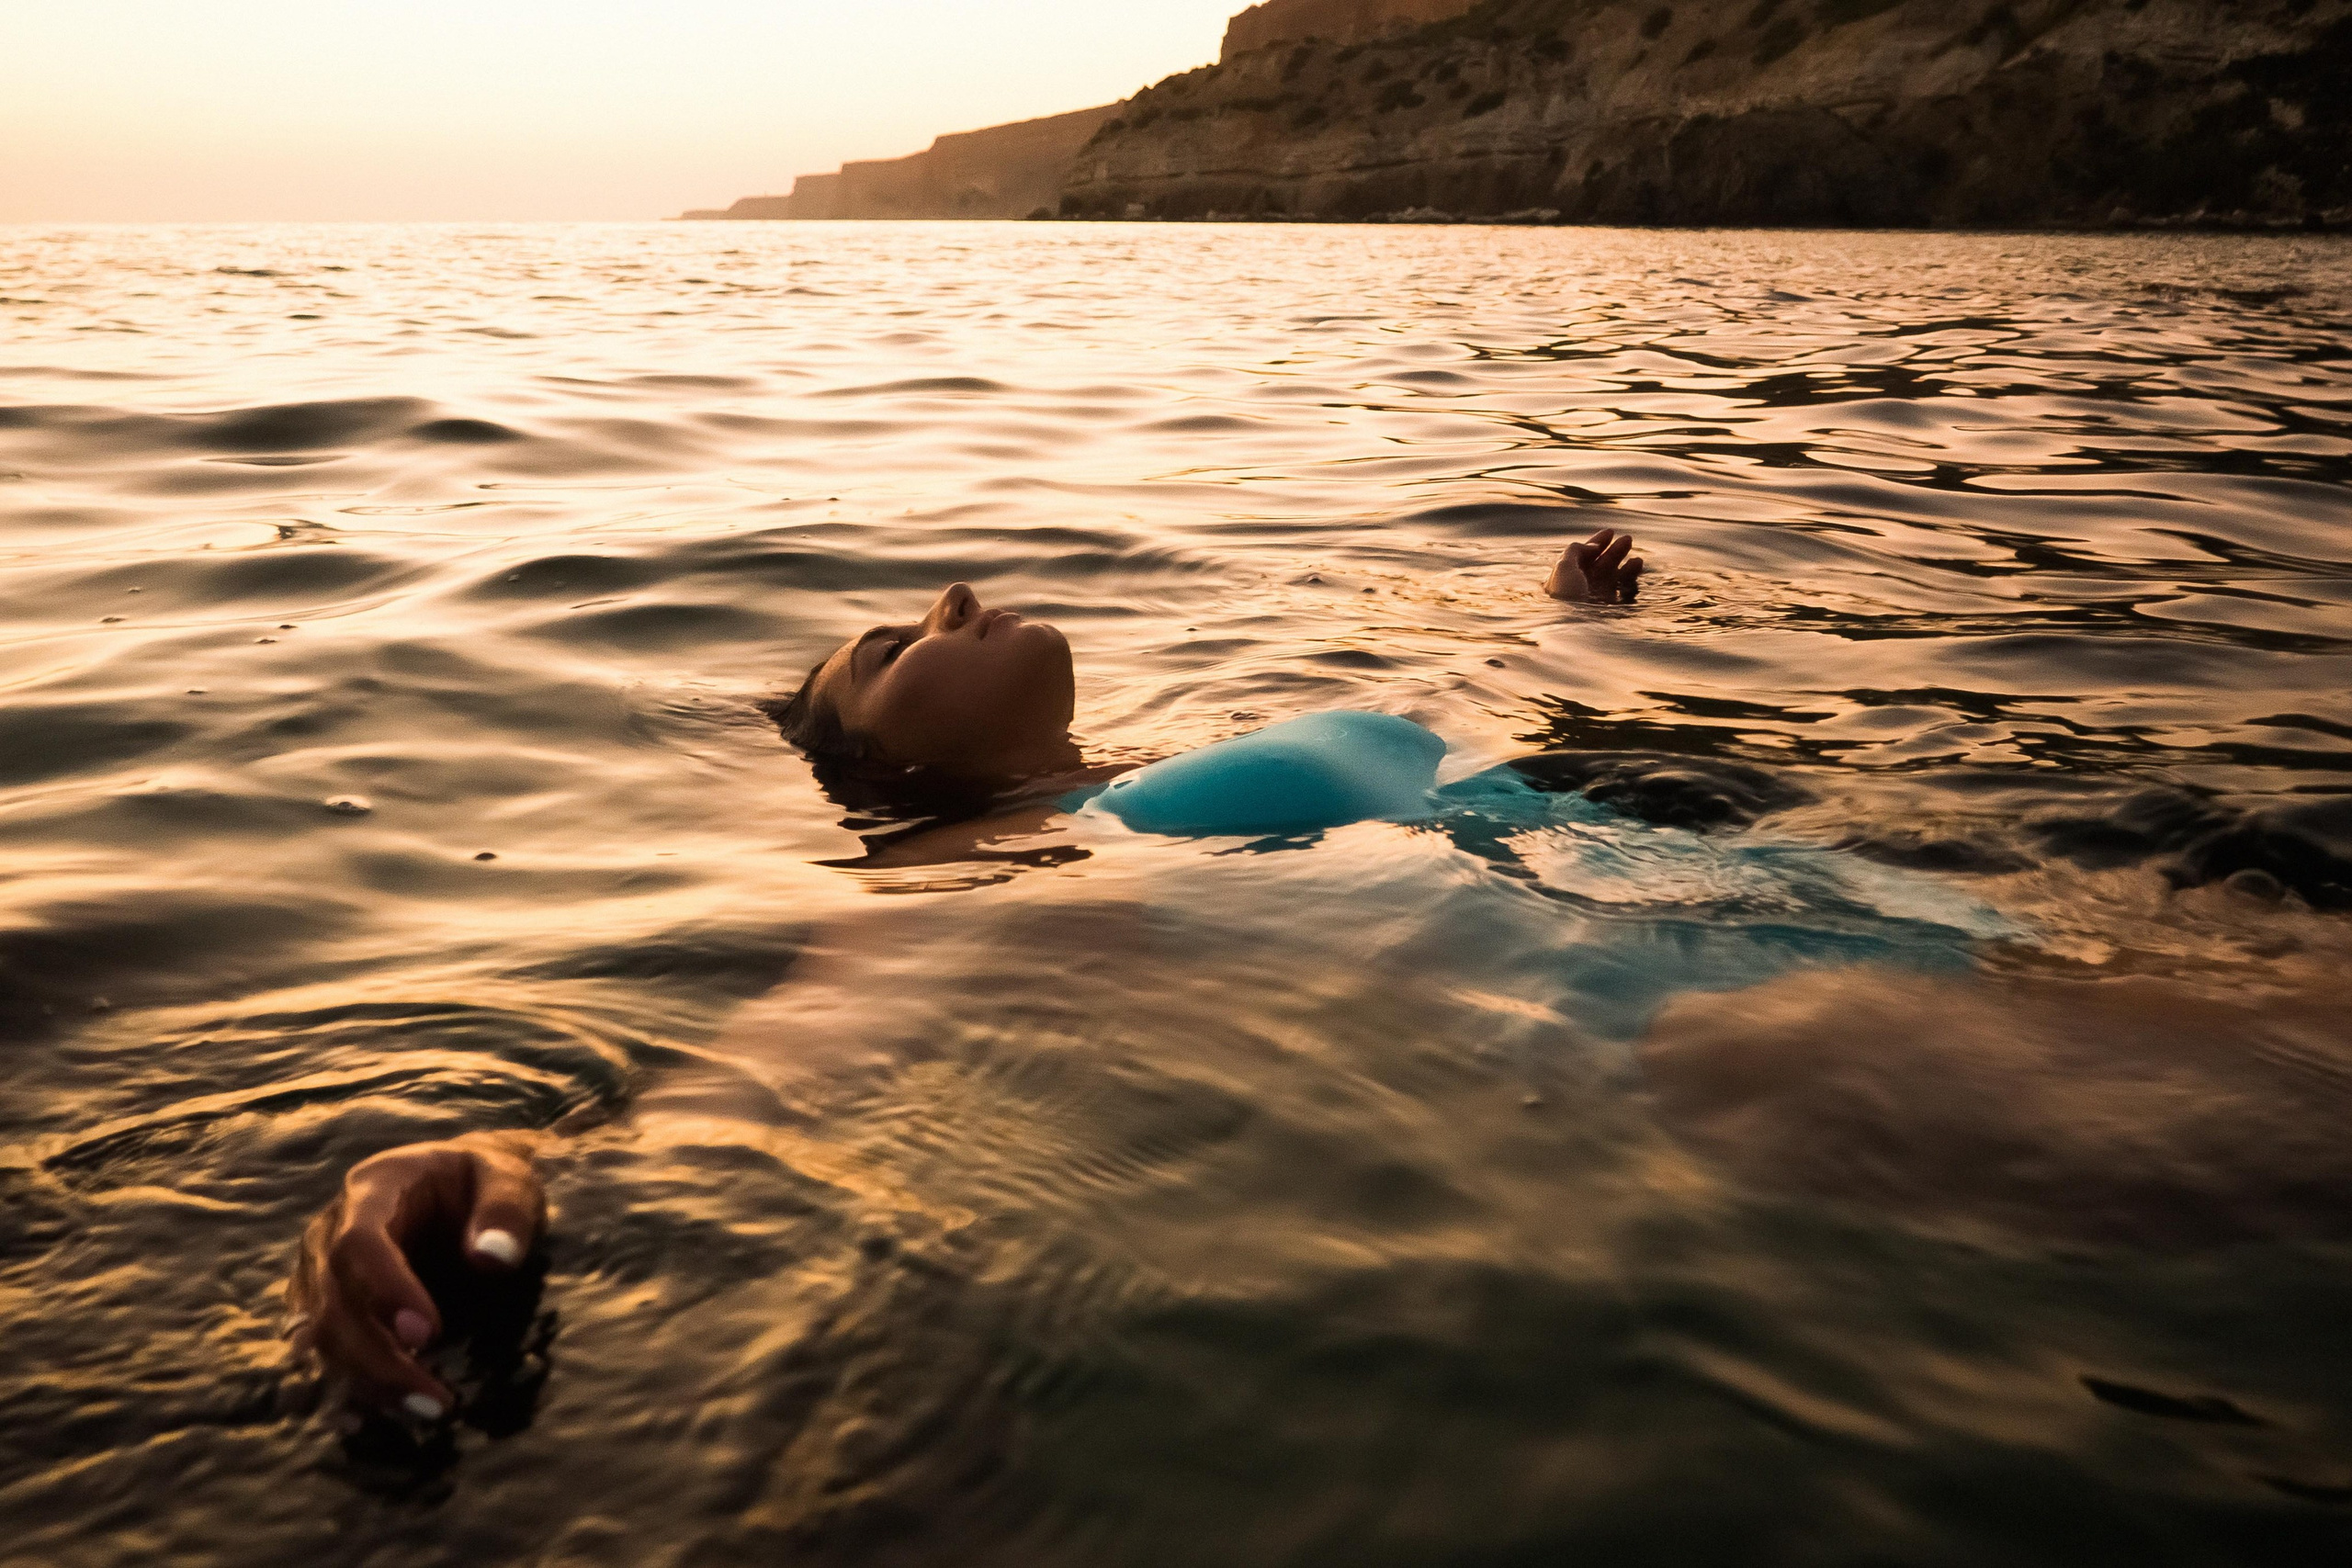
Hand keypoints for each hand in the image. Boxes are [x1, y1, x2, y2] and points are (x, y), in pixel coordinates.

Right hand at [287, 1132, 545, 1420]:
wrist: (456, 1183)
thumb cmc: (485, 1180)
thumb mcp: (509, 1176)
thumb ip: (506, 1210)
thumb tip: (493, 1258)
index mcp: (374, 1188)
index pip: (359, 1244)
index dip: (384, 1291)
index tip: (427, 1336)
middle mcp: (329, 1231)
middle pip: (332, 1303)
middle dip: (377, 1359)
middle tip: (434, 1402)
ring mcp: (318, 1272)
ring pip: (319, 1337)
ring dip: (363, 1383)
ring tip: (423, 1412)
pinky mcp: (322, 1306)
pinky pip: (317, 1352)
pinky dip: (339, 1386)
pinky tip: (366, 1421)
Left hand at [1546, 528, 1645, 603]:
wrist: (1575, 633)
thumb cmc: (1566, 599)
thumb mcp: (1563, 567)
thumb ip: (1576, 550)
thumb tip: (1593, 546)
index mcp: (1565, 579)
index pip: (1582, 556)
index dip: (1596, 542)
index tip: (1611, 531)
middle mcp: (1580, 590)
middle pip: (1600, 565)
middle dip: (1615, 551)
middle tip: (1629, 539)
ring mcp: (1595, 601)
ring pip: (1613, 579)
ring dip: (1627, 567)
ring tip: (1638, 560)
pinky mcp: (1608, 612)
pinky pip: (1622, 593)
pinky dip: (1630, 581)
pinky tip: (1636, 571)